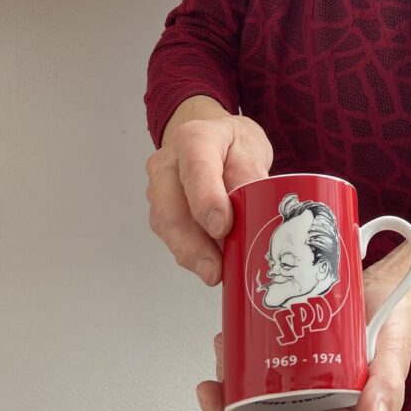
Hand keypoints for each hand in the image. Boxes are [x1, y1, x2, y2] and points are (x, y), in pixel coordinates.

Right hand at [146, 104, 272, 285]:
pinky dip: (191, 252)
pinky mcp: (160, 209)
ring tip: (217, 272)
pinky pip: (171, 235)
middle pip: (171, 207)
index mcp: (194, 139)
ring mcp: (158, 187)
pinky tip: (210, 263)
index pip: (196, 168)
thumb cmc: (232, 145)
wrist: (213, 138)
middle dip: (193, 244)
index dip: (206, 200)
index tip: (222, 228)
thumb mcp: (252, 150)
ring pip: (167, 226)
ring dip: (191, 253)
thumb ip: (251, 178)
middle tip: (216, 270)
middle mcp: (168, 163)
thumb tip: (252, 214)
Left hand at [196, 276, 410, 410]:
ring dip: (226, 394)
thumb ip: (387, 389)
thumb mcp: (395, 352)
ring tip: (222, 357)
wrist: (387, 291)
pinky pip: (255, 381)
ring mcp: (300, 396)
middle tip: (208, 391)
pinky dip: (236, 368)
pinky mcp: (289, 371)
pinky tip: (231, 345)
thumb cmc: (393, 325)